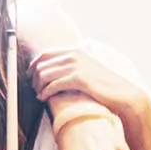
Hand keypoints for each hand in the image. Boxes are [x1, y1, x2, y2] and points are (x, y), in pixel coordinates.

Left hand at [30, 47, 150, 122]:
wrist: (121, 93)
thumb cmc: (101, 85)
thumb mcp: (84, 70)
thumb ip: (69, 66)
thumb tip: (48, 71)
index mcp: (75, 51)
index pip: (45, 54)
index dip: (33, 65)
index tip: (29, 76)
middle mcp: (74, 55)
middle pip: (41, 65)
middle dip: (34, 79)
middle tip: (35, 90)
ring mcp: (76, 66)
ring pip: (44, 75)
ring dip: (38, 86)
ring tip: (40, 95)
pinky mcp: (78, 78)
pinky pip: (52, 85)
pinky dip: (45, 93)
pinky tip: (44, 98)